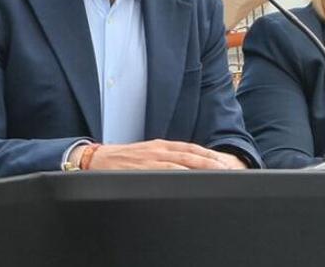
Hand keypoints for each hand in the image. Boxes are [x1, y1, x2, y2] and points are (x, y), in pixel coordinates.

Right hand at [88, 139, 245, 170]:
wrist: (95, 160)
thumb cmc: (119, 161)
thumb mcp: (144, 156)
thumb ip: (162, 161)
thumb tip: (182, 170)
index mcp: (160, 146)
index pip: (190, 148)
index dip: (209, 155)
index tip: (224, 162)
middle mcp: (159, 149)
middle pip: (192, 153)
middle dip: (212, 161)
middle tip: (229, 168)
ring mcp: (151, 158)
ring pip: (183, 160)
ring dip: (202, 166)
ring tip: (218, 173)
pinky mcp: (143, 168)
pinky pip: (166, 169)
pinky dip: (182, 172)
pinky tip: (193, 177)